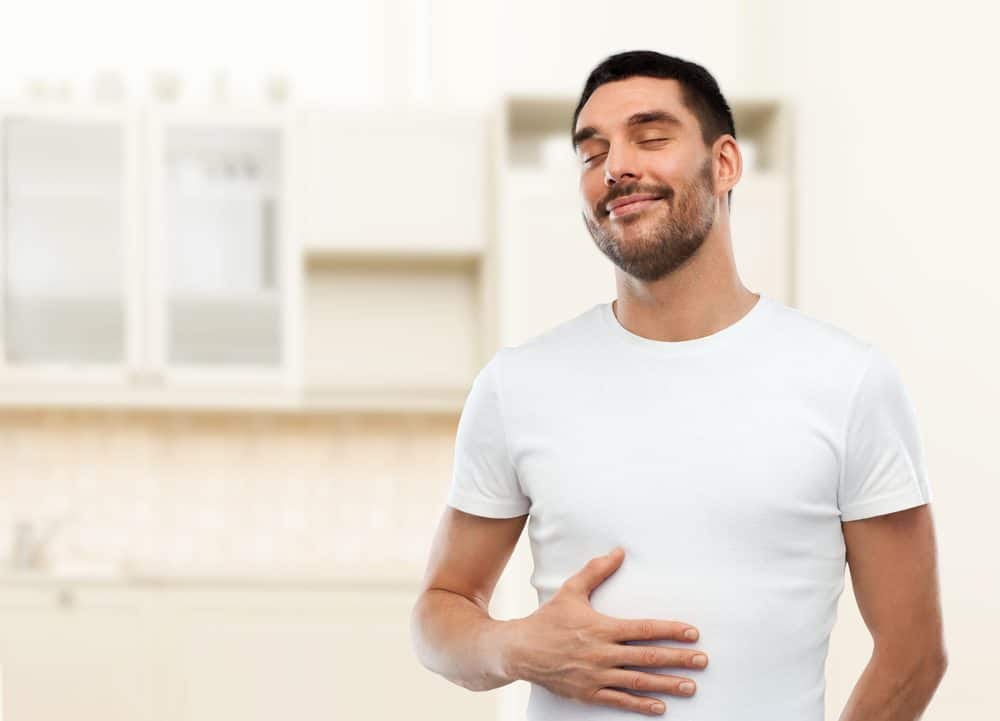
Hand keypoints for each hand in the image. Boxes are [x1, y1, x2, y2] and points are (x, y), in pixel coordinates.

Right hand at [507, 547, 707, 715]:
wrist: (520, 650)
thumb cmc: (547, 619)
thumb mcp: (571, 591)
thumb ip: (596, 571)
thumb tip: (618, 552)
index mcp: (602, 628)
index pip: (644, 629)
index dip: (671, 631)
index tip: (693, 633)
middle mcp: (602, 653)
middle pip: (648, 657)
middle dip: (679, 659)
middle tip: (702, 661)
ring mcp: (596, 675)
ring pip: (639, 681)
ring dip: (667, 684)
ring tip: (690, 686)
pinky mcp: (588, 692)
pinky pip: (619, 700)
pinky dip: (641, 705)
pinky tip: (660, 707)